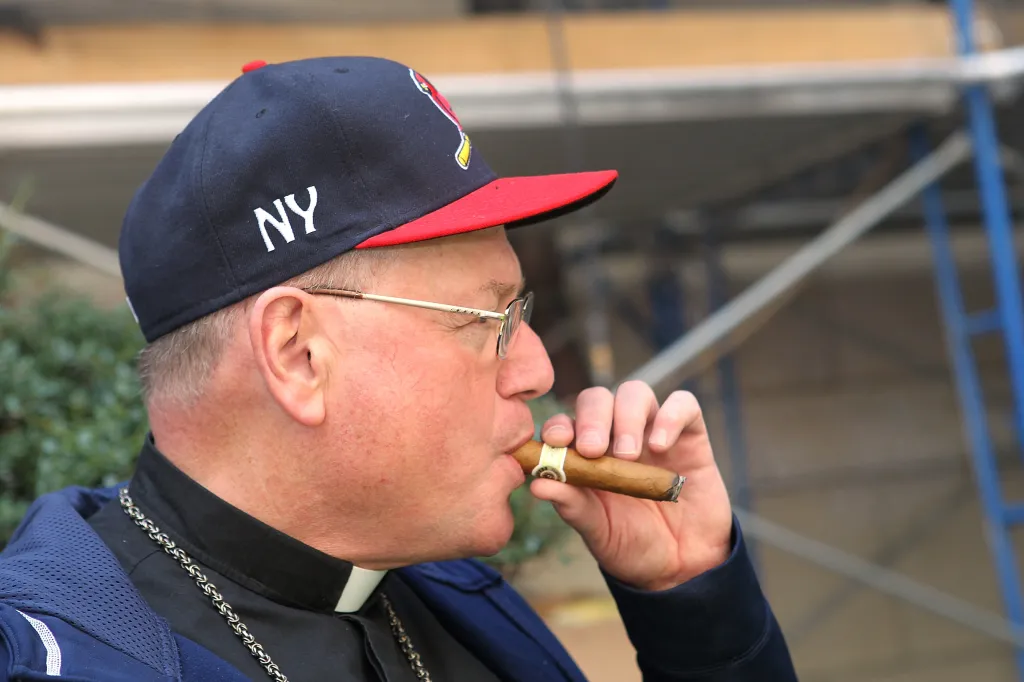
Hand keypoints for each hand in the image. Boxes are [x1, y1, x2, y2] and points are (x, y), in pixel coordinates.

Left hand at [529, 381, 733, 591]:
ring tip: (629, 455)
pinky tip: (661, 446)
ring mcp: (652, 431)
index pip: (566, 423)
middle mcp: (616, 435)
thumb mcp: (598, 531)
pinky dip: (670, 416)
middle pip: (597, 398)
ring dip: (626, 417)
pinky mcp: (690, 435)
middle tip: (593, 449)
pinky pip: (683, 404)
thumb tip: (537, 484)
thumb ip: (572, 506)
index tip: (558, 440)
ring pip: (635, 393)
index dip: (558, 425)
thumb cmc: (632, 544)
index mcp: (586, 455)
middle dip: (592, 417)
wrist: (682, 565)